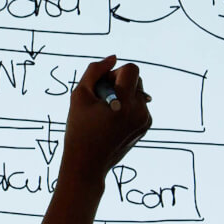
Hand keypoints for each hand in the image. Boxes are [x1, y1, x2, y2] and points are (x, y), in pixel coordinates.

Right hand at [59, 55, 152, 182]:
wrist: (87, 165)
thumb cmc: (79, 129)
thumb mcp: (79, 96)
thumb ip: (95, 71)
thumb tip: (113, 58)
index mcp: (126, 102)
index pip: (132, 70)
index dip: (115, 73)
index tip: (102, 87)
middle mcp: (141, 111)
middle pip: (137, 80)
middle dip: (120, 83)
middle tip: (101, 99)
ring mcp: (145, 121)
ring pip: (138, 93)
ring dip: (123, 95)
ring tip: (106, 112)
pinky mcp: (145, 128)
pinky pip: (139, 106)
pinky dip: (127, 107)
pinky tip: (111, 121)